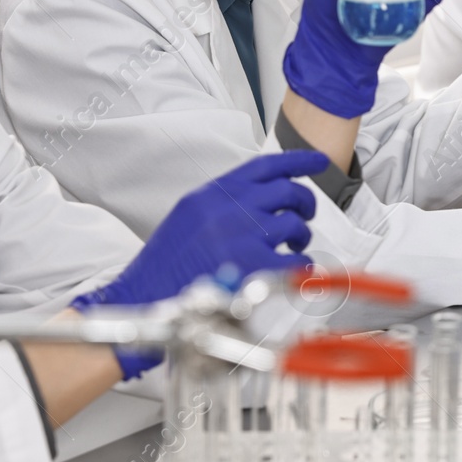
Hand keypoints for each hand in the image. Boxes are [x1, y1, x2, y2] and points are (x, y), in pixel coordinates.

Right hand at [71, 150, 328, 377]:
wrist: (143, 300)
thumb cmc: (166, 267)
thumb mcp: (189, 218)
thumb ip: (224, 204)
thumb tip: (265, 200)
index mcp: (211, 194)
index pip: (264, 165)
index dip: (298, 160)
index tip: (319, 161)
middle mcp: (228, 208)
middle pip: (288, 191)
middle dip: (304, 204)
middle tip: (304, 218)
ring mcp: (241, 236)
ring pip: (294, 224)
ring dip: (301, 236)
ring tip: (293, 248)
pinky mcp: (253, 266)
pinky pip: (296, 260)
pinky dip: (301, 266)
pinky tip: (293, 271)